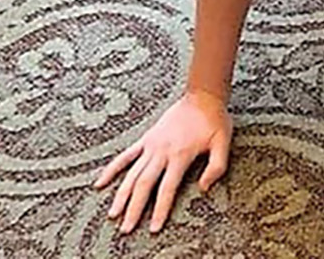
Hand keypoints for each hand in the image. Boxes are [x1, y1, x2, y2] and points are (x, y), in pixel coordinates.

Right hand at [92, 89, 232, 233]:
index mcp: (180, 154)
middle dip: (134, 208)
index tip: (153, 228)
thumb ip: (216, 167)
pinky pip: (126, 155)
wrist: (203, 94)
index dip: (160, 209)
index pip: (167, 188)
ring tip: (113, 214)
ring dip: (121, 194)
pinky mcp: (146, 138)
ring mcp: (151, 144)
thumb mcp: (223, 142)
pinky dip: (112, 169)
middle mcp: (162, 151)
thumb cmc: (214, 119)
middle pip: (144, 184)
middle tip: (126, 229)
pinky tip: (100, 183)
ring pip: (132, 173)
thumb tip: (203, 188)